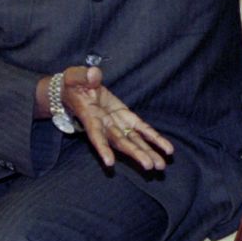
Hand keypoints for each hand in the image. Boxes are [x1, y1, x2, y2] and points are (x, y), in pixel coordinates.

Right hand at [60, 66, 174, 170]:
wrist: (78, 88)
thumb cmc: (74, 84)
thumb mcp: (74, 77)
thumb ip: (84, 76)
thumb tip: (94, 74)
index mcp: (90, 117)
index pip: (96, 134)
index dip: (102, 148)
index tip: (109, 163)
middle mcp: (105, 125)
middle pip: (121, 142)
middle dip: (135, 154)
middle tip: (149, 166)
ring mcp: (117, 123)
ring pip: (134, 140)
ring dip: (147, 152)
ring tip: (161, 165)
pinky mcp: (127, 118)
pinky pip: (143, 129)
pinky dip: (154, 138)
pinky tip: (167, 149)